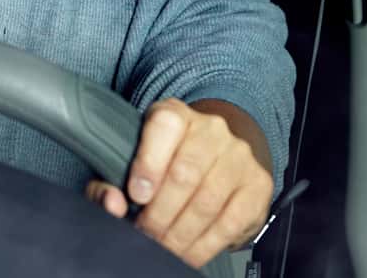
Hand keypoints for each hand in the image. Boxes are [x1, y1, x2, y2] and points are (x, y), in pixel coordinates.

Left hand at [85, 98, 273, 268]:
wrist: (216, 158)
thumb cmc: (166, 162)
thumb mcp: (133, 160)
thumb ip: (109, 180)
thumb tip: (112, 202)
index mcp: (175, 114)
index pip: (165, 125)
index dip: (148, 163)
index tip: (135, 195)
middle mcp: (211, 129)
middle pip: (185, 172)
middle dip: (160, 213)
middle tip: (146, 233)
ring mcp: (238, 156)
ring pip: (207, 201)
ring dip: (180, 233)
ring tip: (163, 246)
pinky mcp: (257, 184)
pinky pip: (231, 221)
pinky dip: (205, 245)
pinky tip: (188, 252)